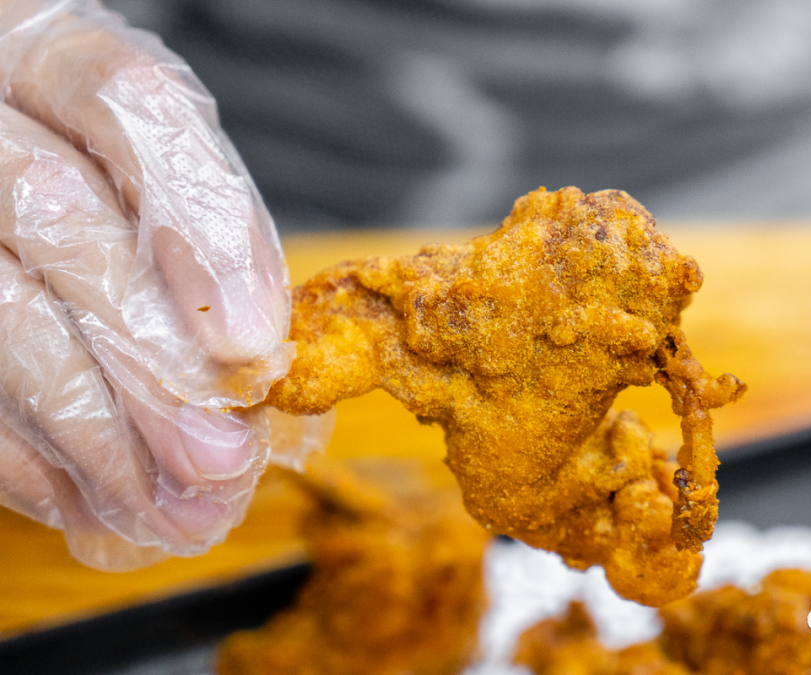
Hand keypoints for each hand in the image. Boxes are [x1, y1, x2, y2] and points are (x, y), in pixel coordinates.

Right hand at [0, 0, 292, 569]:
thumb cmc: (95, 162)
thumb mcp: (155, 164)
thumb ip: (206, 231)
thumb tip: (257, 357)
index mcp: (52, 53)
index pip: (129, 106)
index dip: (200, 226)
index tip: (254, 340)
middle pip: (54, 218)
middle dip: (149, 358)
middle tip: (220, 457)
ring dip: (97, 436)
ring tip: (176, 509)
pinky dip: (29, 458)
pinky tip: (94, 500)